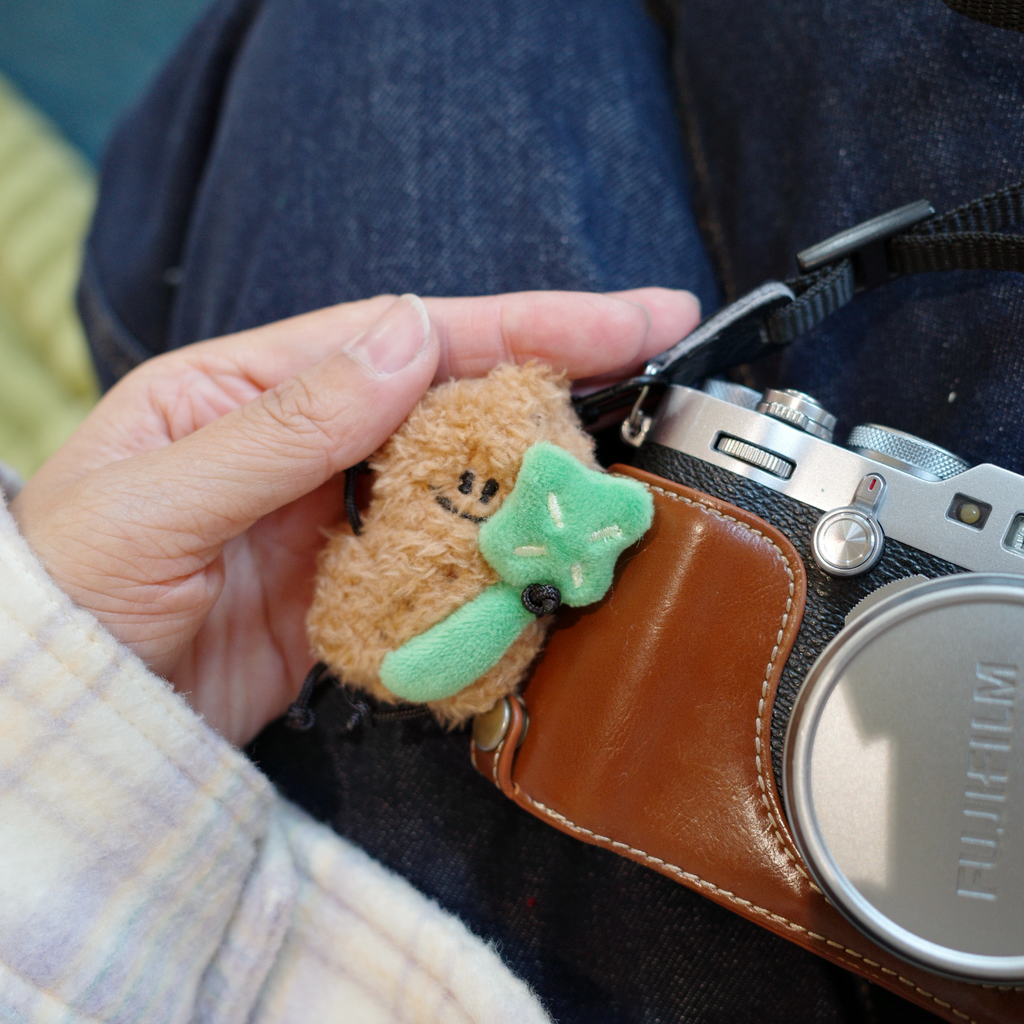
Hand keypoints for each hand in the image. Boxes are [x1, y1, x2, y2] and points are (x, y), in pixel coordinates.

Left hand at [11, 288, 699, 744]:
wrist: (50, 724)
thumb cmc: (65, 594)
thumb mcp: (160, 500)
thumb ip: (288, 423)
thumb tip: (409, 337)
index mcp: (254, 388)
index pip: (411, 336)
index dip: (530, 321)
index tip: (632, 316)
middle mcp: (307, 443)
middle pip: (455, 401)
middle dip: (558, 386)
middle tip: (661, 381)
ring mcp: (335, 521)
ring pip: (460, 487)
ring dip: (534, 488)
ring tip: (615, 488)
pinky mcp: (351, 595)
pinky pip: (442, 570)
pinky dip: (494, 572)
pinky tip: (542, 569)